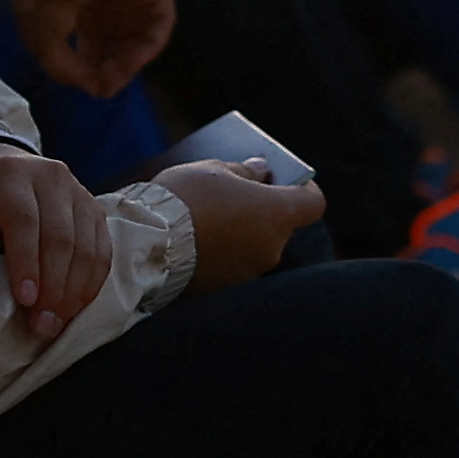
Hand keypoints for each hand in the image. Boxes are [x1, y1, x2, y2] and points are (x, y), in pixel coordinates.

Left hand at [0, 144, 112, 339]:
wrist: (10, 163)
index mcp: (14, 176)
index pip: (25, 220)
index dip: (26, 262)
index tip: (25, 300)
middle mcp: (53, 178)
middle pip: (60, 237)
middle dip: (53, 287)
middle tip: (42, 324)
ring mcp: (80, 193)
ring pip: (86, 247)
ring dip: (74, 291)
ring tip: (57, 322)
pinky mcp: (97, 210)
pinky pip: (102, 251)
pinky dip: (91, 283)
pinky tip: (77, 307)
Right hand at [153, 157, 326, 292]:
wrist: (146, 245)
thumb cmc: (184, 199)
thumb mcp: (213, 169)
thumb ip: (244, 171)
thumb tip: (260, 172)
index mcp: (276, 215)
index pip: (312, 204)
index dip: (304, 188)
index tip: (287, 178)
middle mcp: (271, 248)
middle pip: (280, 224)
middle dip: (263, 207)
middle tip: (236, 190)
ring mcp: (250, 272)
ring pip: (255, 244)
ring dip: (242, 230)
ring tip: (210, 214)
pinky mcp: (226, 288)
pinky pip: (234, 262)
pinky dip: (225, 250)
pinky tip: (199, 237)